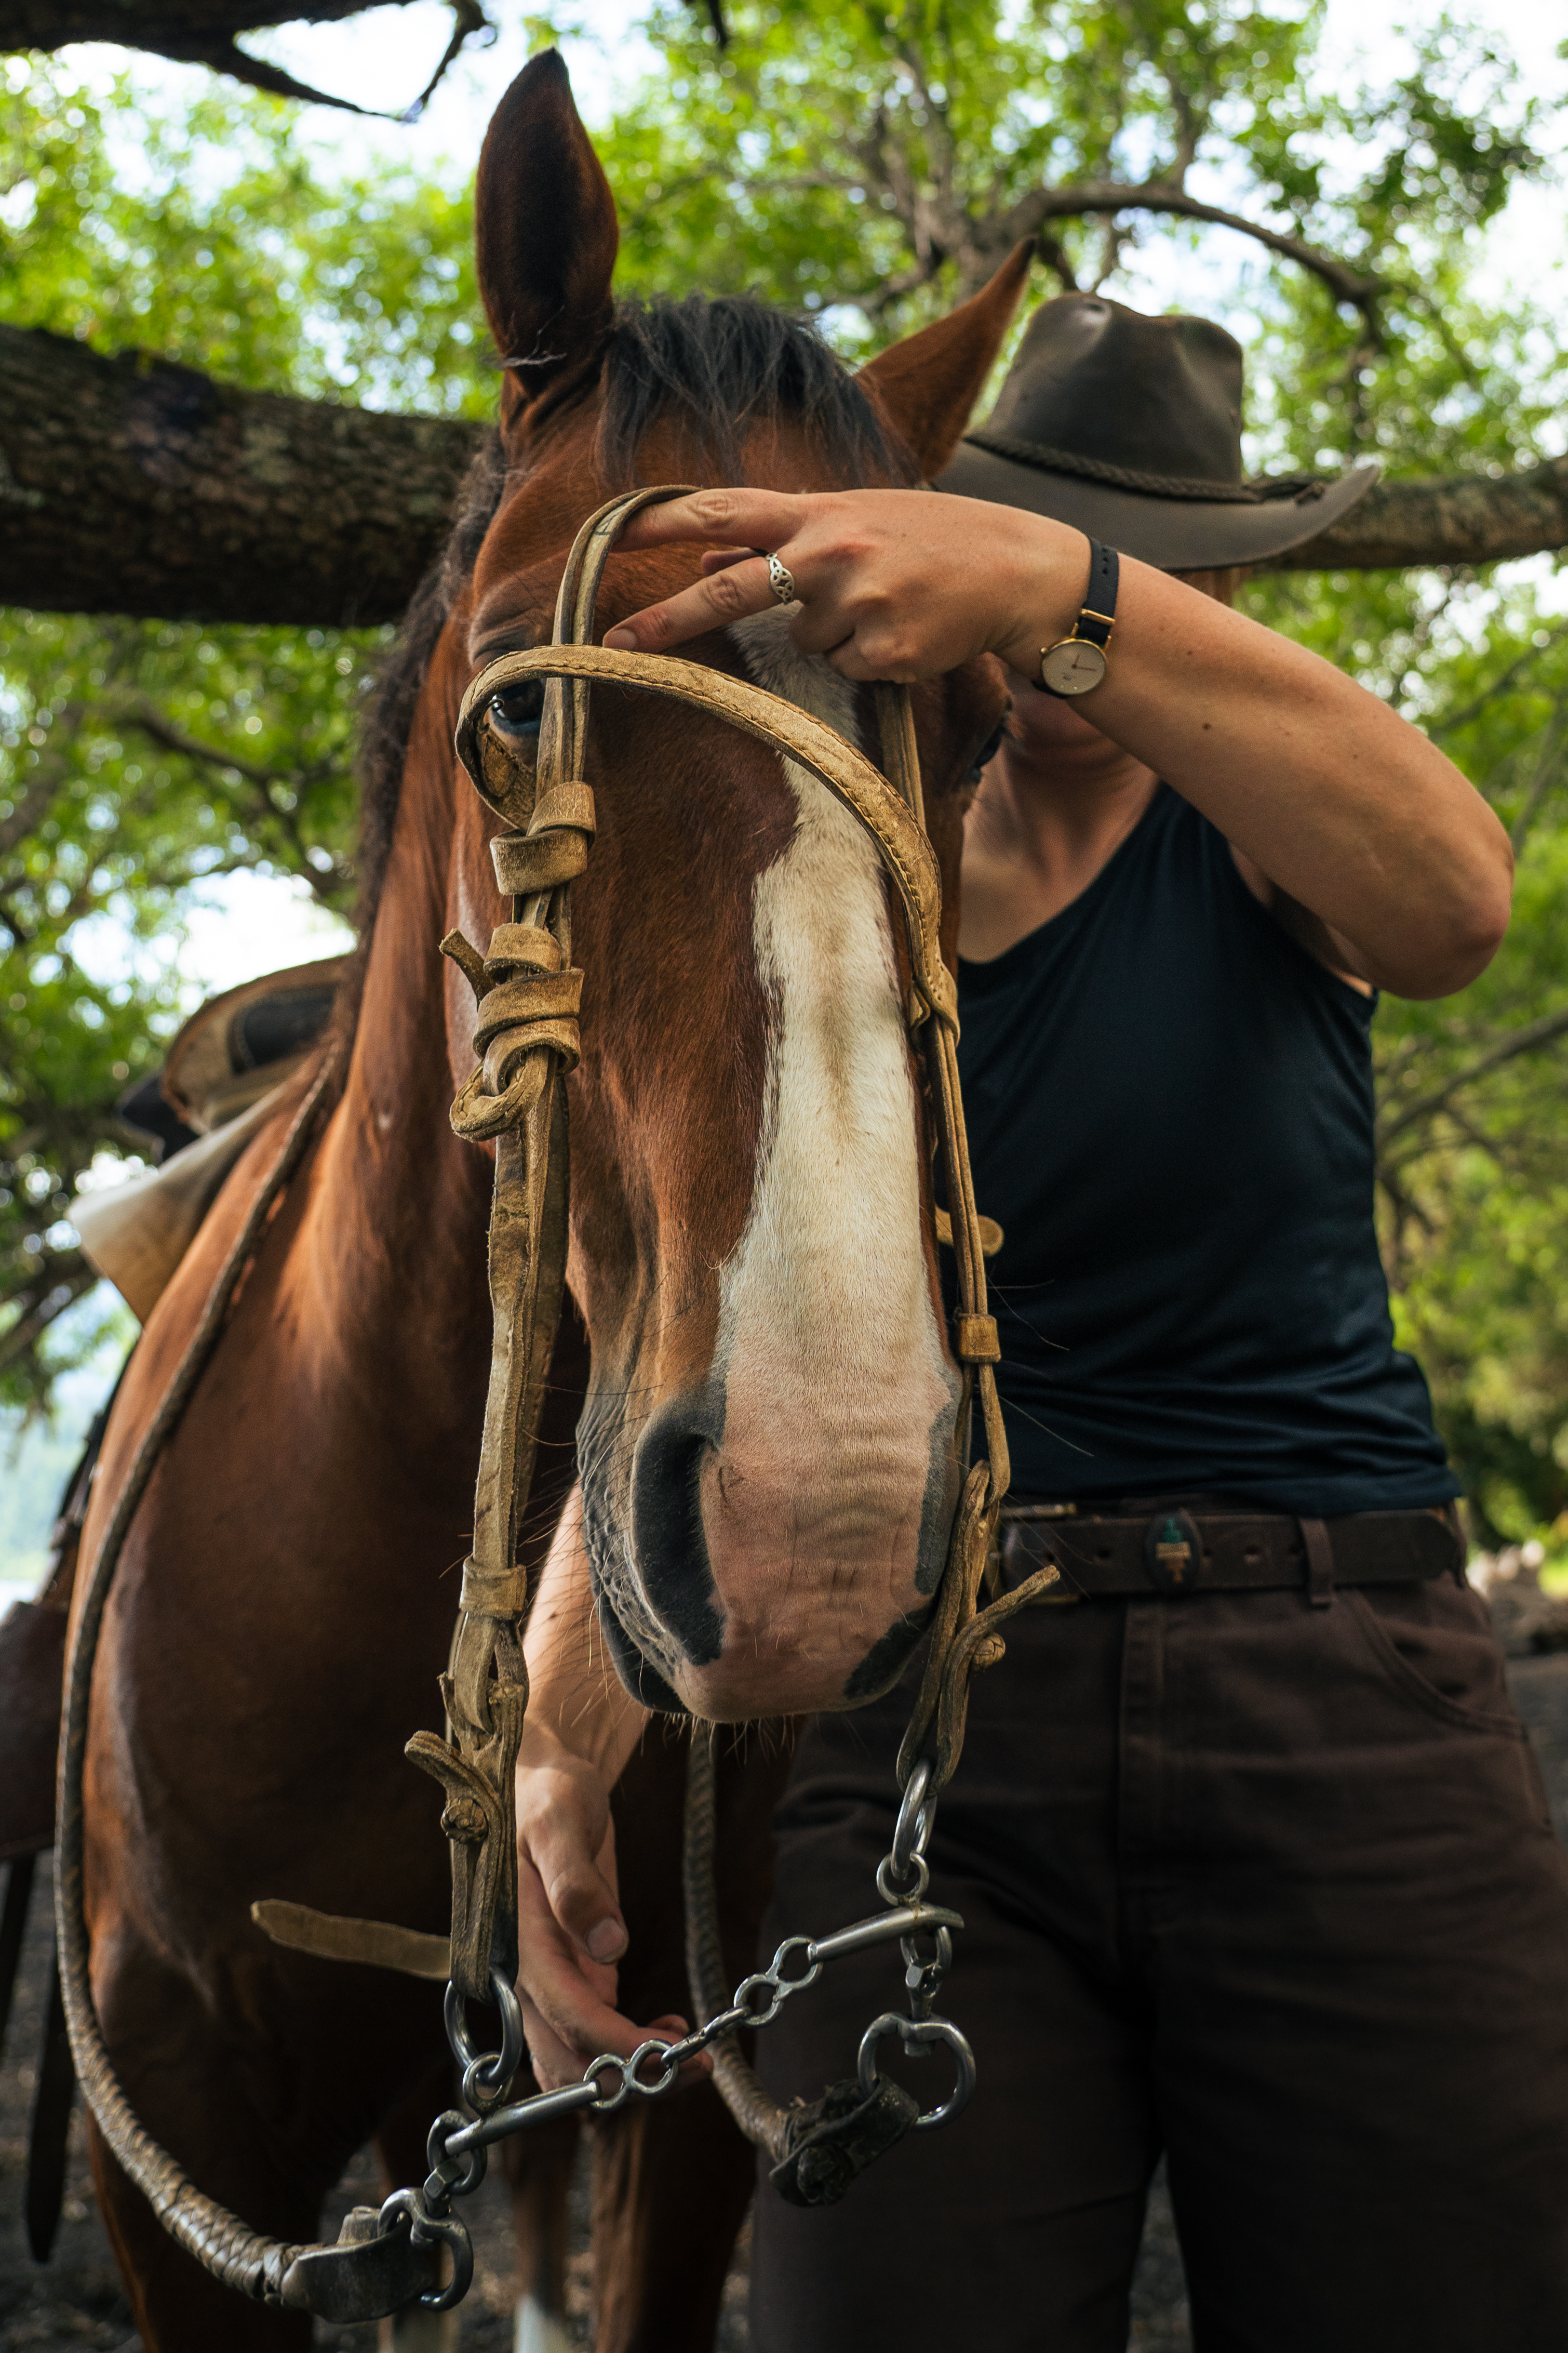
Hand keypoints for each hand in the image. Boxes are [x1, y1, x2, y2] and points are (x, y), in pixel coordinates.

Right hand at [513, 1721, 709, 2091]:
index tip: (672, 2053)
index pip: (566, 2017)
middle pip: (569, 2059)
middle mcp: (525, 1976)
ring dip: (629, 2072)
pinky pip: (589, 2034)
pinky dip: (626, 2049)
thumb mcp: (559, 1822)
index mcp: (519, 1943)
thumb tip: (609, 1944)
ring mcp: (547, 1982)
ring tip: (689, 2053)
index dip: (618, 2045)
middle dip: (629, 2074)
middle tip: (696, 2065)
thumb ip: (575, 1883)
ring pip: (576, 2060)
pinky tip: (669, 2028)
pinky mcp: (571, 1976)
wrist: (540, 1782)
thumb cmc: (547, 1795)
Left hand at [602, 486, 1085, 681]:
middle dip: (666, 620)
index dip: (661, 521)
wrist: (1018, 572)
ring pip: (801, 643)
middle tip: (612, 645)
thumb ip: (781, 537)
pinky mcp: (883, 653)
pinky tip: (906, 632)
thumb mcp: (855, 520)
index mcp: (819, 512)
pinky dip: (867, 660)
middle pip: (729, 591)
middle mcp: (830, 552)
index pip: (725, 510)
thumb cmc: (930, 541)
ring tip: (885, 606)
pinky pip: (844, 670)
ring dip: (831, 635)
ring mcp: (857, 604)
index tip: (606, 534)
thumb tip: (701, 559)